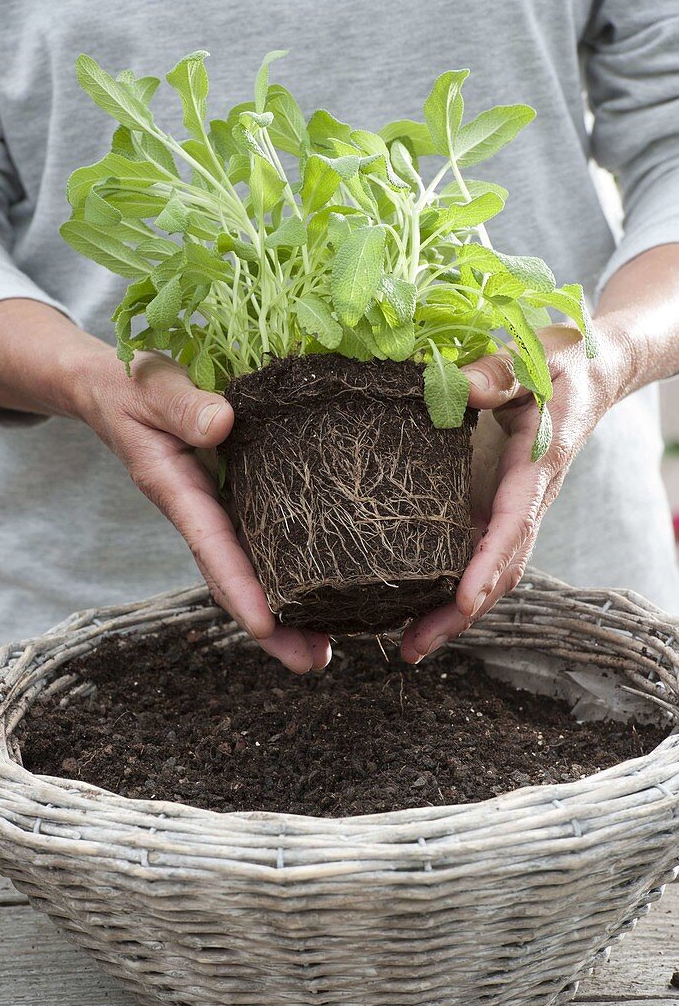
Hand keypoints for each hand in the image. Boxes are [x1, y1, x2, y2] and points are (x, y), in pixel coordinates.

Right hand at [76, 348, 331, 673]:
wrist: (115, 389)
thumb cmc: (133, 383)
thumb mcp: (152, 384)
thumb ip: (181, 404)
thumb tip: (220, 425)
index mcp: (177, 489)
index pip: (211, 545)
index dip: (239, 587)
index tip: (267, 626)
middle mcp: (199, 512)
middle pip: (232, 580)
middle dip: (269, 628)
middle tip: (314, 662)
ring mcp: (216, 513)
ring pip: (248, 573)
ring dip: (283, 615)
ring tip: (324, 650)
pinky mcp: (232, 503)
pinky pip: (258, 548)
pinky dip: (285, 578)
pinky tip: (322, 596)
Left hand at [400, 320, 636, 662]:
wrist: (596, 374)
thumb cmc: (563, 363)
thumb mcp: (534, 357)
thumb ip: (498, 372)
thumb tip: (457, 386)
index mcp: (537, 465)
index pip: (514, 522)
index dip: (488, 563)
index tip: (463, 599)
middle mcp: (529, 499)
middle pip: (501, 568)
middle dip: (460, 613)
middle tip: (413, 648)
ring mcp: (516, 509)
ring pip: (492, 572)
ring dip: (454, 615)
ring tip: (409, 647)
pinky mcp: (501, 508)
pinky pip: (482, 556)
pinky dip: (454, 589)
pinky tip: (420, 611)